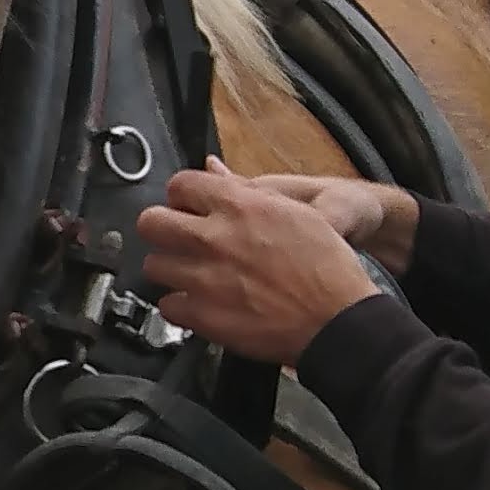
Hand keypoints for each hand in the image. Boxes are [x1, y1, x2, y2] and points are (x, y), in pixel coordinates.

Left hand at [137, 160, 398, 362]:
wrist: (338, 321)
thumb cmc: (327, 267)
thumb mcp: (298, 212)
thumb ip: (245, 190)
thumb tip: (213, 168)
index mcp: (240, 206)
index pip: (180, 185)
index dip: (182, 196)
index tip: (187, 207)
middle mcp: (215, 238)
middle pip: (151, 222)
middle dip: (161, 228)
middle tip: (175, 239)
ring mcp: (205, 279)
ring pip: (154, 266)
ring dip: (170, 268)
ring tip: (190, 274)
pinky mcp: (203, 316)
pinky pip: (168, 305)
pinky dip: (180, 306)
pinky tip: (198, 303)